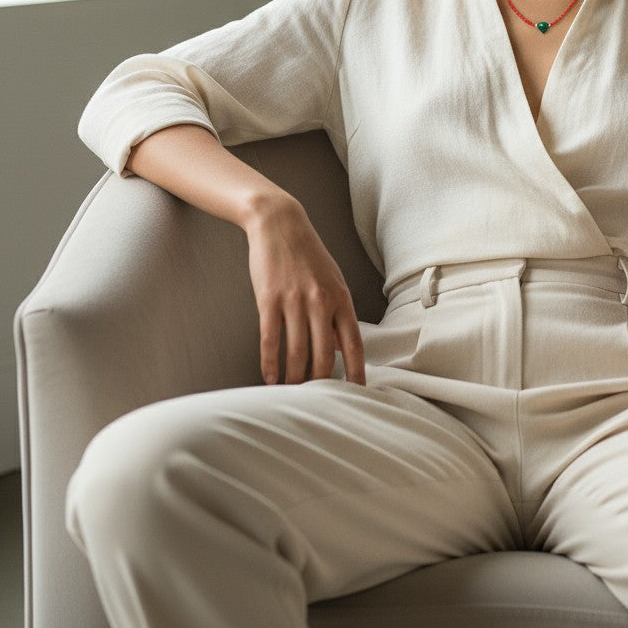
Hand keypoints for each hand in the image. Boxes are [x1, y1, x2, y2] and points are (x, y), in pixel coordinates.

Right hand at [245, 196, 364, 385]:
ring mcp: (294, 302)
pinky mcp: (269, 301)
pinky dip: (270, 364)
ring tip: (292, 395)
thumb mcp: (333, 280)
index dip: (357, 372)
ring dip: (294, 378)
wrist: (280, 225)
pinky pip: (270, 340)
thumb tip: (342, 348)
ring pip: (296, 352)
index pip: (354, 344)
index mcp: (342, 298)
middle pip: (325, 355)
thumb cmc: (309, 255)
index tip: (358, 393)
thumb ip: (338, 313)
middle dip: (322, 383)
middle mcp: (321, 302)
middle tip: (319, 402)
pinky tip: (269, 378)